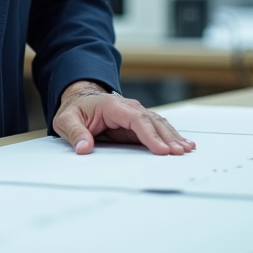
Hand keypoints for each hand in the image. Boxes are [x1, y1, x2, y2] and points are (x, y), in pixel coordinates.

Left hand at [52, 81, 196, 155]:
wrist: (80, 99)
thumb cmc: (75, 110)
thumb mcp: (66, 120)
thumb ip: (75, 133)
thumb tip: (83, 148)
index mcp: (112, 106)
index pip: (136, 119)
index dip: (150, 135)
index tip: (161, 150)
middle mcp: (129, 108)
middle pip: (152, 121)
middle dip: (167, 137)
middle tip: (180, 152)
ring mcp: (136, 114)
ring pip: (159, 124)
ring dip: (173, 136)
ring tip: (187, 149)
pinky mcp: (138, 123)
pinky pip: (157, 128)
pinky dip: (171, 136)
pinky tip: (183, 144)